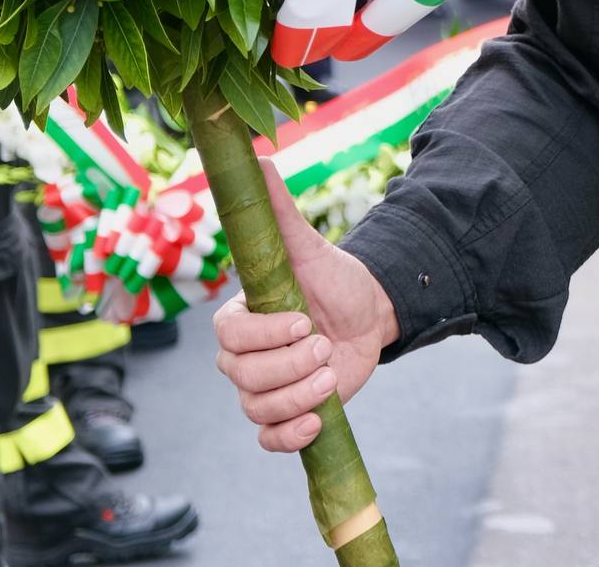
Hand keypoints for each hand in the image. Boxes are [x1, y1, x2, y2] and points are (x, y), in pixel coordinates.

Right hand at [213, 155, 395, 453]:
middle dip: (290, 366)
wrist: (368, 312)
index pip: (230, 339)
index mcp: (239, 319)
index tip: (305, 321)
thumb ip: (277, 211)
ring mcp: (263, 388)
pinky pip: (268, 440)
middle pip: (244, 378)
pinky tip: (316, 421)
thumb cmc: (331, 278)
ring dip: (298, 397)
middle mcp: (243, 357)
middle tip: (325, 346)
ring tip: (332, 375)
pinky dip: (289, 437)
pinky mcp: (285, 413)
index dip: (266, 336)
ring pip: (258, 409)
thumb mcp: (306, 245)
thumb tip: (257, 160)